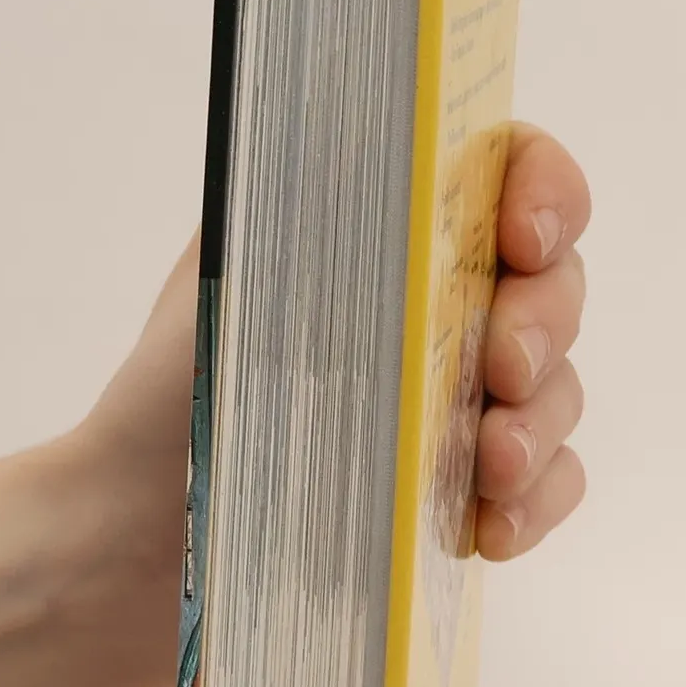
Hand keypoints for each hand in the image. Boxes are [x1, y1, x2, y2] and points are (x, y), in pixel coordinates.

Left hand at [76, 124, 591, 686]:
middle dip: (545, 321)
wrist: (128, 542)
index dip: (545, 192)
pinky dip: (534, 503)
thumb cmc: (171, 395)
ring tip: (493, 463)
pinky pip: (545, 487)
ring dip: (541, 423)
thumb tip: (391, 143)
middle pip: (553, 285)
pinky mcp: (460, 498)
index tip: (525, 238)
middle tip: (502, 368)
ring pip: (557, 392)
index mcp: (384, 232)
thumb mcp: (230, 274)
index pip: (508, 173)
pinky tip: (491, 527)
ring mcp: (456, 407)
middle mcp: (434, 309)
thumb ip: (317, 206)